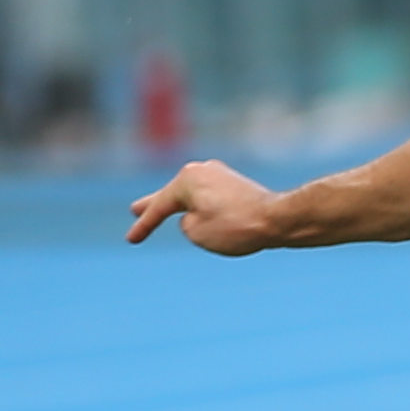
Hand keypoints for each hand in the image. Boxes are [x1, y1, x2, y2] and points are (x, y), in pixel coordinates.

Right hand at [126, 160, 286, 253]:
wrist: (278, 219)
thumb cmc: (236, 226)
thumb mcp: (196, 232)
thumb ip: (185, 224)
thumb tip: (194, 218)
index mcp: (186, 180)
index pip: (159, 207)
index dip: (143, 226)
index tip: (131, 240)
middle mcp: (201, 171)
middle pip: (171, 194)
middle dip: (153, 205)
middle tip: (135, 210)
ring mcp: (220, 175)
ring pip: (191, 195)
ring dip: (177, 204)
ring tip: (163, 209)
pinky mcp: (236, 184)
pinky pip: (209, 198)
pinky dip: (198, 206)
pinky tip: (196, 210)